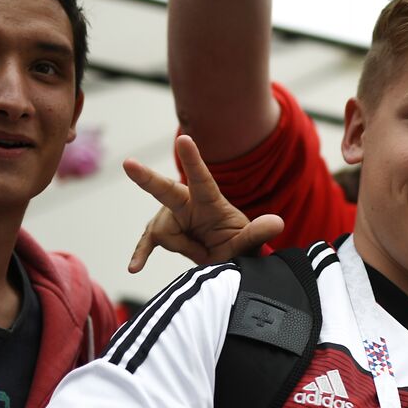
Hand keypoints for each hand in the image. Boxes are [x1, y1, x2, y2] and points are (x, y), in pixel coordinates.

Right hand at [124, 134, 283, 271]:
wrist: (223, 257)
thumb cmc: (235, 243)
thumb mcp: (248, 242)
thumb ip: (258, 233)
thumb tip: (278, 223)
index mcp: (209, 200)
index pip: (202, 179)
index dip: (193, 160)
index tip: (185, 139)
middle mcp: (186, 203)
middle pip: (165, 190)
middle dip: (146, 177)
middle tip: (129, 164)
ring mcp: (170, 217)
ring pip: (166, 235)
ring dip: (186, 250)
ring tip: (205, 255)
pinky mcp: (161, 233)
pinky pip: (147, 243)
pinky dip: (141, 254)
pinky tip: (134, 267)